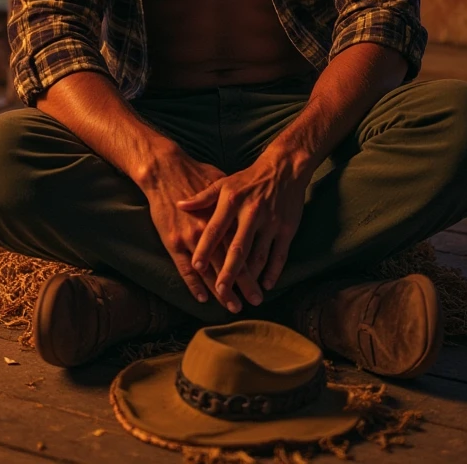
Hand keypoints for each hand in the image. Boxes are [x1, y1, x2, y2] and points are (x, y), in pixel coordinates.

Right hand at [144, 148, 263, 311]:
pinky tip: (203, 298)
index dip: (255, 266)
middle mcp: (211, 229)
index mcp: (227, 215)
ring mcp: (191, 237)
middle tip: (256, 301)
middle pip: (231, 262)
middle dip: (244, 284)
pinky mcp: (174, 241)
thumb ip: (238, 204)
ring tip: (232, 306)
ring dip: (221, 291)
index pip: (245, 247)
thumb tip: (254, 213)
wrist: (166, 169)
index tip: (265, 282)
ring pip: (210, 271)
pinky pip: (185, 270)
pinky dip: (194, 285)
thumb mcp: (223, 184)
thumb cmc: (196, 173)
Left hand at [177, 149, 311, 305]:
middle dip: (229, 273)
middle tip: (221, 293)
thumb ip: (202, 198)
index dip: (206, 248)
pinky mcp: (287, 228)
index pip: (215, 229)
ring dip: (252, 279)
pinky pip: (279, 254)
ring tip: (244, 298)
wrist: (284, 168)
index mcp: (232, 201)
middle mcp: (251, 213)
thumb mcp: (223, 183)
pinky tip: (266, 284)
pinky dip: (273, 271)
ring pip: (259, 256)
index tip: (197, 266)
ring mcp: (270, 222)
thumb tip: (180, 205)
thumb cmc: (248, 179)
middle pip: (238, 248)